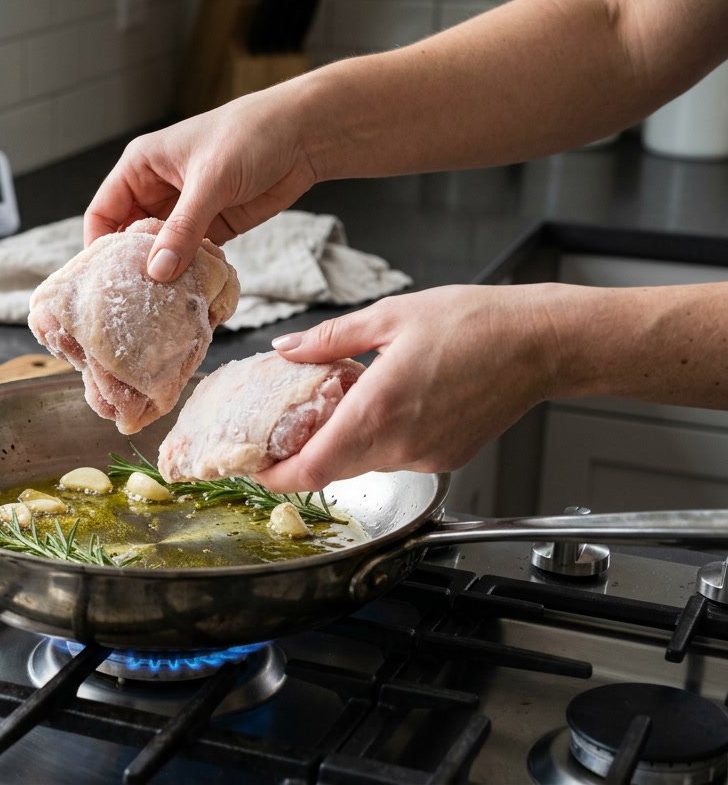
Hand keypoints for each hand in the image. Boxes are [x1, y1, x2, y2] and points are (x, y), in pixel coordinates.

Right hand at [83, 84, 316, 281]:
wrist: (305, 134)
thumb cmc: (251, 135)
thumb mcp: (211, 180)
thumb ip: (183, 228)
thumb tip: (157, 271)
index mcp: (141, 166)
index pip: (103, 212)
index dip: (99, 245)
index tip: (103, 280)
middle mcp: (157, 189)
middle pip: (129, 237)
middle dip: (131, 266)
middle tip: (131, 301)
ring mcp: (185, 211)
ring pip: (161, 251)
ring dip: (163, 274)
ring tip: (159, 305)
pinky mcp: (213, 227)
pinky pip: (190, 257)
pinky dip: (189, 274)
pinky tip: (190, 294)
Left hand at [253, 284, 565, 491]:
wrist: (541, 343)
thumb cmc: (475, 323)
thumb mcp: (389, 317)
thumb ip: (329, 340)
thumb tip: (286, 348)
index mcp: (378, 410)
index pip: (312, 469)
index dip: (276, 477)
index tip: (254, 469)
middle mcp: (401, 444)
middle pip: (333, 469)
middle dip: (303, 455)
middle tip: (283, 429)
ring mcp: (426, 457)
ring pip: (364, 463)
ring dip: (341, 443)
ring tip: (338, 402)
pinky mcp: (446, 459)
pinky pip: (395, 457)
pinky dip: (376, 439)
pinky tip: (382, 405)